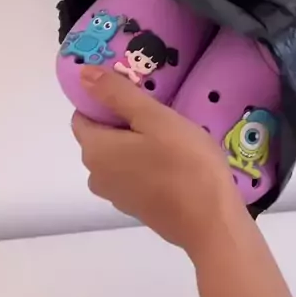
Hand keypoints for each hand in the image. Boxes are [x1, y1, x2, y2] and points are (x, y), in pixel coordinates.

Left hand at [71, 66, 243, 258]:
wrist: (212, 222)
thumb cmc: (185, 163)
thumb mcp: (154, 118)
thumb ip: (117, 94)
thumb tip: (83, 74)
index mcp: (95, 151)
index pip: (83, 114)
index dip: (105, 99)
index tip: (137, 93)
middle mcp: (96, 175)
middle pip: (101, 136)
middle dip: (124, 120)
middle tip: (159, 111)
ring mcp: (116, 195)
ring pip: (118, 156)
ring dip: (137, 142)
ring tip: (170, 134)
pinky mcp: (136, 208)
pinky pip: (132, 174)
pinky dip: (145, 163)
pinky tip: (174, 160)